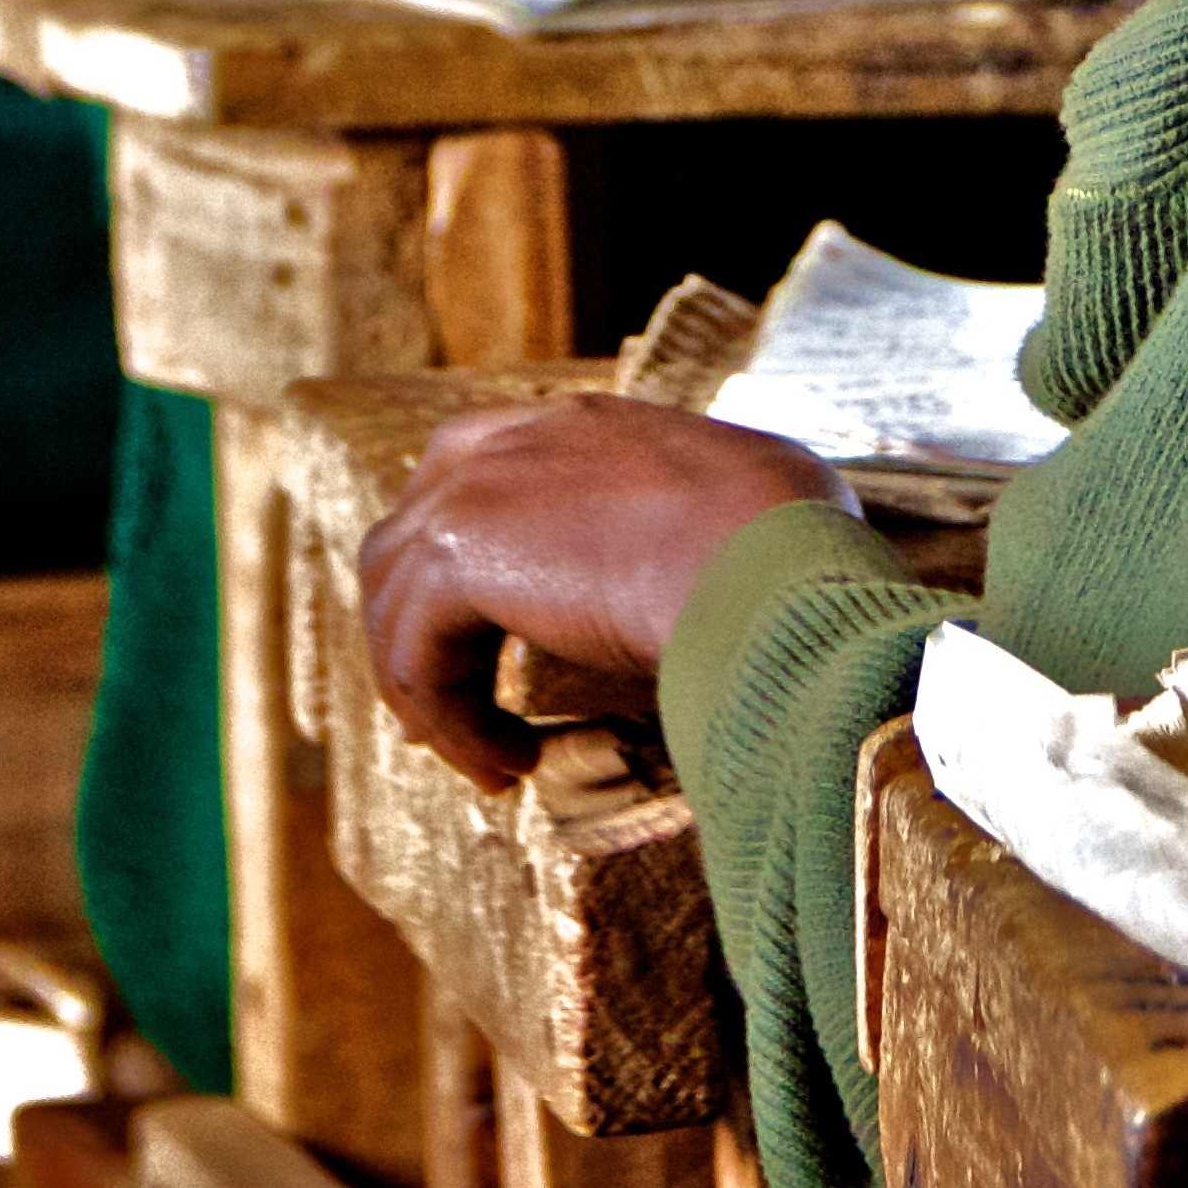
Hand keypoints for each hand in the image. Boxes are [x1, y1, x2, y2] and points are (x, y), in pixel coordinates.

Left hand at [359, 395, 852, 788]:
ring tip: (495, 759)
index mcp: (581, 423)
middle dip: (420, 627)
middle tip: (457, 711)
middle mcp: (514, 437)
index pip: (478, 473)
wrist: (767, 561)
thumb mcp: (756, 497)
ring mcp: (475, 487)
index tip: (492, 646)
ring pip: (396, 602)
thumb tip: (749, 556)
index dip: (468, 568)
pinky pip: (412, 658)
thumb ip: (713, 513)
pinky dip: (449, 724)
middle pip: (409, 535)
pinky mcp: (454, 553)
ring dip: (434, 692)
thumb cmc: (791, 543)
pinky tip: (509, 765)